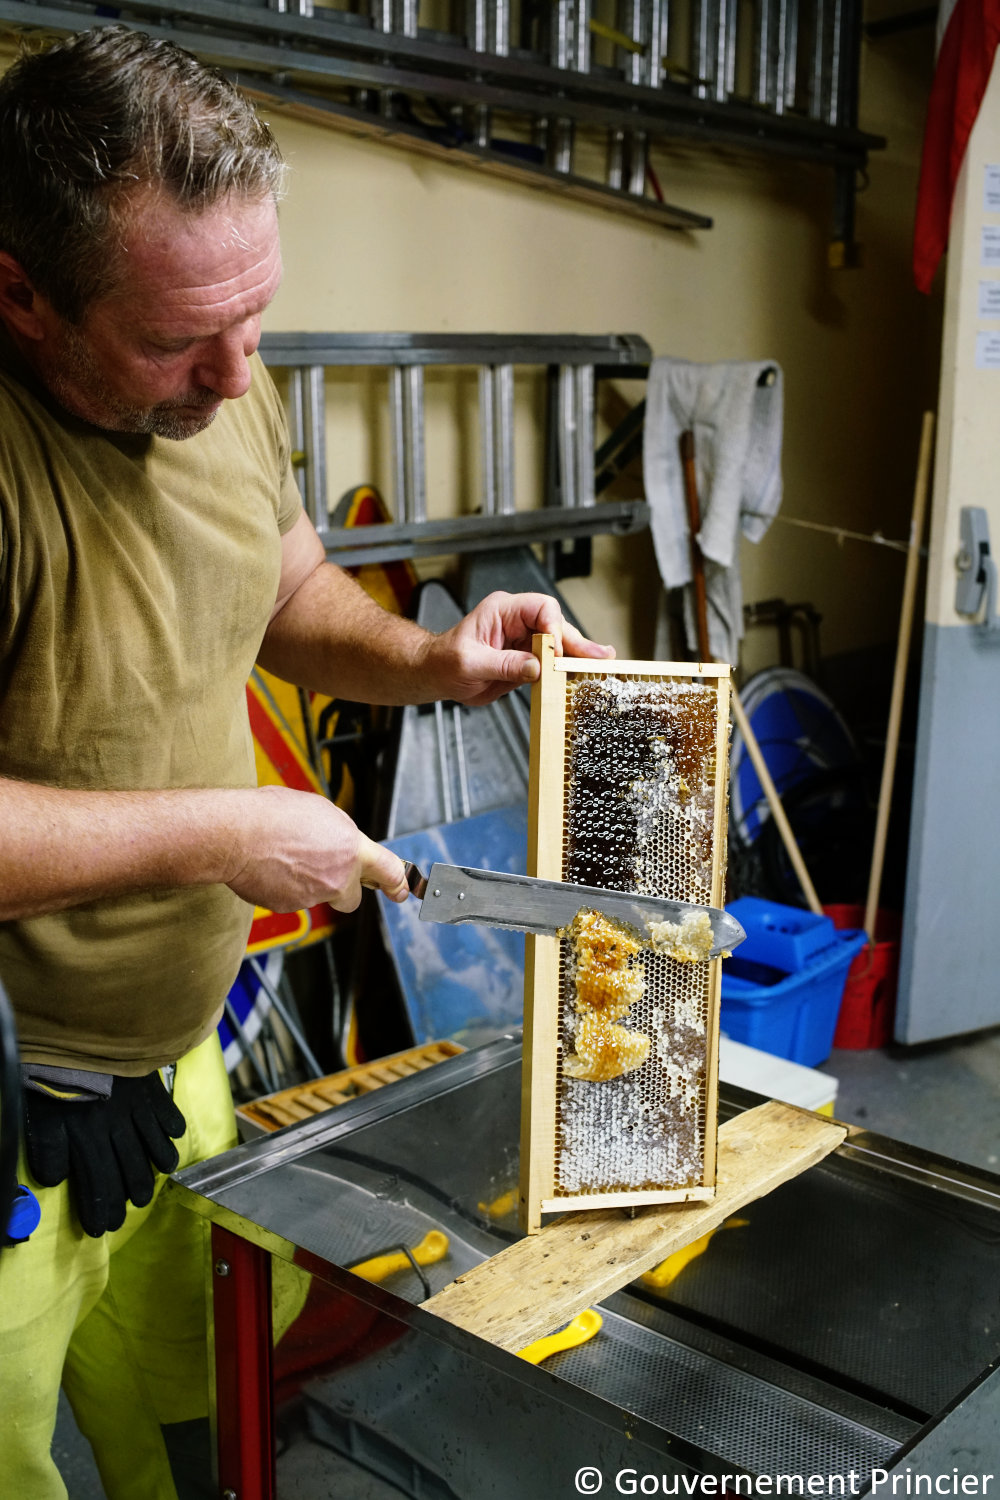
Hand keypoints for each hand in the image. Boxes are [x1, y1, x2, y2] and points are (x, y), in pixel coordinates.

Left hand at [22, 1071, 186, 1237]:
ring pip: (153, 1147)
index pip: (97, 1184)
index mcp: (87, 1137)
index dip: (100, 1210)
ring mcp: (137, 1108)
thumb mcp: (40, 1113)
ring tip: (156, 1181)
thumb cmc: (56, 1071)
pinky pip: (167, 1115)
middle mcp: (116, 1129)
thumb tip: (57, 1179)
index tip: (102, 1228)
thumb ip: (48, 1147)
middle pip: (129, 1170)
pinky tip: (172, 1140)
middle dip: (130, 1195)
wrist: (84, 1028)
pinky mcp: (150, 1087)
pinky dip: (171, 1131)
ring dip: (155, 1168)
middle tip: (131, 1210)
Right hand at [223, 785, 409, 911]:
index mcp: (352, 848)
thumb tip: (340, 841)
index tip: (400, 890)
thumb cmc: (273, 815)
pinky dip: (286, 888)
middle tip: (324, 871)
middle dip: (342, 888)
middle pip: (352, 897)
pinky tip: (272, 867)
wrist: (236, 834)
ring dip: (309, 883)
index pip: (390, 872)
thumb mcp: (319, 811)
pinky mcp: (290, 907)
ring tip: (285, 857)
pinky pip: (294, 900)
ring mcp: (314, 895)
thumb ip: (338, 833)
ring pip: (319, 896)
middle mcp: (338, 876)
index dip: (397, 884)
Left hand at [425, 591, 614, 705]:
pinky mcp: (527, 657)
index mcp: (502, 610)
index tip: (555, 652)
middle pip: (556, 625)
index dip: (553, 628)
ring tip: (602, 663)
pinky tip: (585, 672)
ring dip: (578, 654)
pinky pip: (551, 661)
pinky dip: (567, 668)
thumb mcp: (469, 664)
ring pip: (559, 643)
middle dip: (576, 641)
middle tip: (599, 656)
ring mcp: (524, 639)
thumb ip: (503, 665)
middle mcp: (516, 621)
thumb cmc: (444, 662)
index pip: (540, 608)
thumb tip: (536, 667)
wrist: (436, 675)